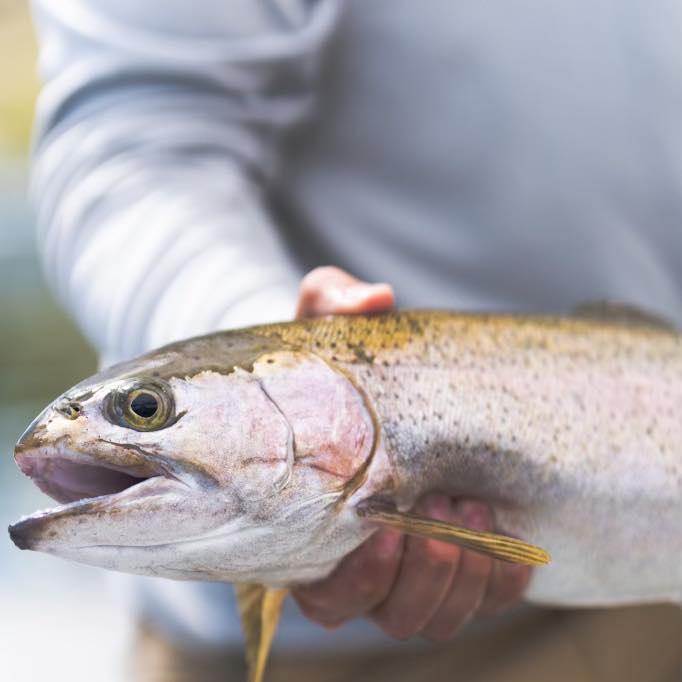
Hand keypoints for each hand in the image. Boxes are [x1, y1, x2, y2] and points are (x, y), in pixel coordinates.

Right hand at [292, 266, 529, 640]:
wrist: (373, 381)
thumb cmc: (338, 359)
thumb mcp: (326, 321)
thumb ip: (333, 300)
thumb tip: (377, 298)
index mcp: (314, 528)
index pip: (325, 591)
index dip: (357, 574)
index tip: (383, 522)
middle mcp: (361, 560)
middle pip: (386, 614)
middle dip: (418, 576)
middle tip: (437, 511)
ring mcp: (412, 567)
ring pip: (432, 617)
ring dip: (460, 579)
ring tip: (472, 506)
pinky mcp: (460, 562)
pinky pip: (485, 602)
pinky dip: (501, 580)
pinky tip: (505, 533)